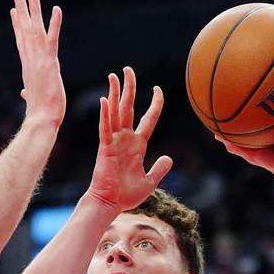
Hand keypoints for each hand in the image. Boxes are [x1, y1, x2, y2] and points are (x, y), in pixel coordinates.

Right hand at [12, 0, 65, 126]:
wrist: (41, 121)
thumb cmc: (39, 115)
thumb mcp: (33, 100)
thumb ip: (27, 93)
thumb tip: (23, 94)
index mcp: (28, 68)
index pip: (22, 43)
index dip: (18, 27)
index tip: (14, 13)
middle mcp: (31, 61)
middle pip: (25, 32)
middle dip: (22, 13)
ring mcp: (39, 61)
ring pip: (36, 31)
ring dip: (34, 11)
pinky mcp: (50, 64)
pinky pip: (53, 40)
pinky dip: (54, 24)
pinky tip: (56, 9)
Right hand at [89, 67, 172, 211]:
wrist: (111, 204)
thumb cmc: (127, 195)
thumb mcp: (150, 181)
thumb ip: (159, 168)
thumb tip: (168, 158)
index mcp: (137, 144)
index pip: (148, 118)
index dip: (155, 103)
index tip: (157, 89)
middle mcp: (125, 139)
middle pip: (128, 108)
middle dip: (129, 88)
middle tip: (127, 70)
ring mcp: (114, 142)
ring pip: (115, 113)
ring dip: (115, 94)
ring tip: (113, 76)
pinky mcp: (105, 148)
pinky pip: (105, 129)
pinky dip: (105, 115)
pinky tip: (105, 100)